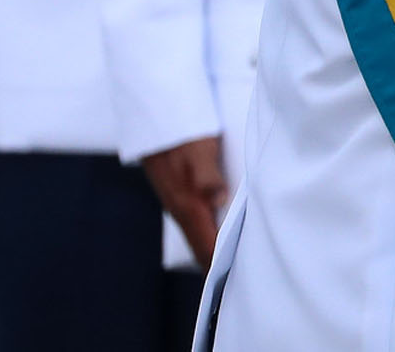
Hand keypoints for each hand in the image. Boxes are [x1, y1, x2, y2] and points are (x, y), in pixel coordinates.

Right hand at [142, 135, 229, 267]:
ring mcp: (177, 200)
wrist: (155, 115)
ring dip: (212, 247)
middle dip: (218, 262)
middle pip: (200, 244)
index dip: (218, 264)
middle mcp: (180, 207)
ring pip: (197, 233)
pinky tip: (218, 232)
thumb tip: (217, 200)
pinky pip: (195, 220)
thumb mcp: (199, 150)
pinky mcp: (178, 190)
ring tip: (232, 262)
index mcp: (186, 203)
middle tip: (239, 276)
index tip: (234, 279)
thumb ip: (207, 175)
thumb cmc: (182, 131)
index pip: (205, 245)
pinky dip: (207, 232)